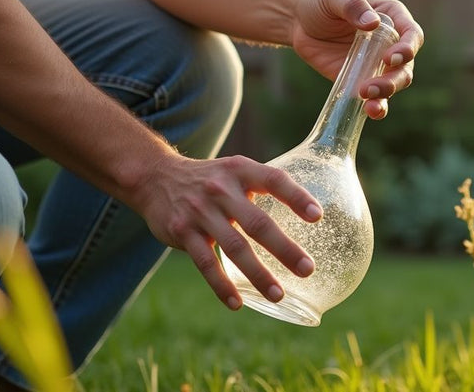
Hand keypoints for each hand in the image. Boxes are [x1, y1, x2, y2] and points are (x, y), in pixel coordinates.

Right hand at [133, 155, 322, 309]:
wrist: (156, 178)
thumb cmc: (210, 179)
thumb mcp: (235, 170)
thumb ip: (263, 185)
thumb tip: (308, 210)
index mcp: (240, 170)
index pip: (274, 180)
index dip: (296, 197)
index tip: (318, 216)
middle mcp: (221, 189)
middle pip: (257, 223)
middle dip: (284, 249)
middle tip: (308, 269)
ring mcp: (200, 212)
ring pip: (234, 248)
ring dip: (258, 274)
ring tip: (278, 295)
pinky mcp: (182, 232)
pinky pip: (206, 263)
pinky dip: (221, 285)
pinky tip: (238, 303)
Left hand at [291, 0, 423, 118]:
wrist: (299, 22)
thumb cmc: (320, 3)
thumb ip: (353, 6)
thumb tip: (372, 23)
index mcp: (392, 18)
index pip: (412, 35)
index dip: (407, 48)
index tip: (390, 59)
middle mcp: (391, 43)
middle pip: (405, 66)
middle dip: (394, 79)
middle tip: (372, 87)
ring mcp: (377, 65)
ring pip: (394, 84)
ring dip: (386, 95)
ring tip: (370, 103)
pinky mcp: (361, 80)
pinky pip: (375, 97)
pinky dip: (376, 106)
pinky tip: (370, 112)